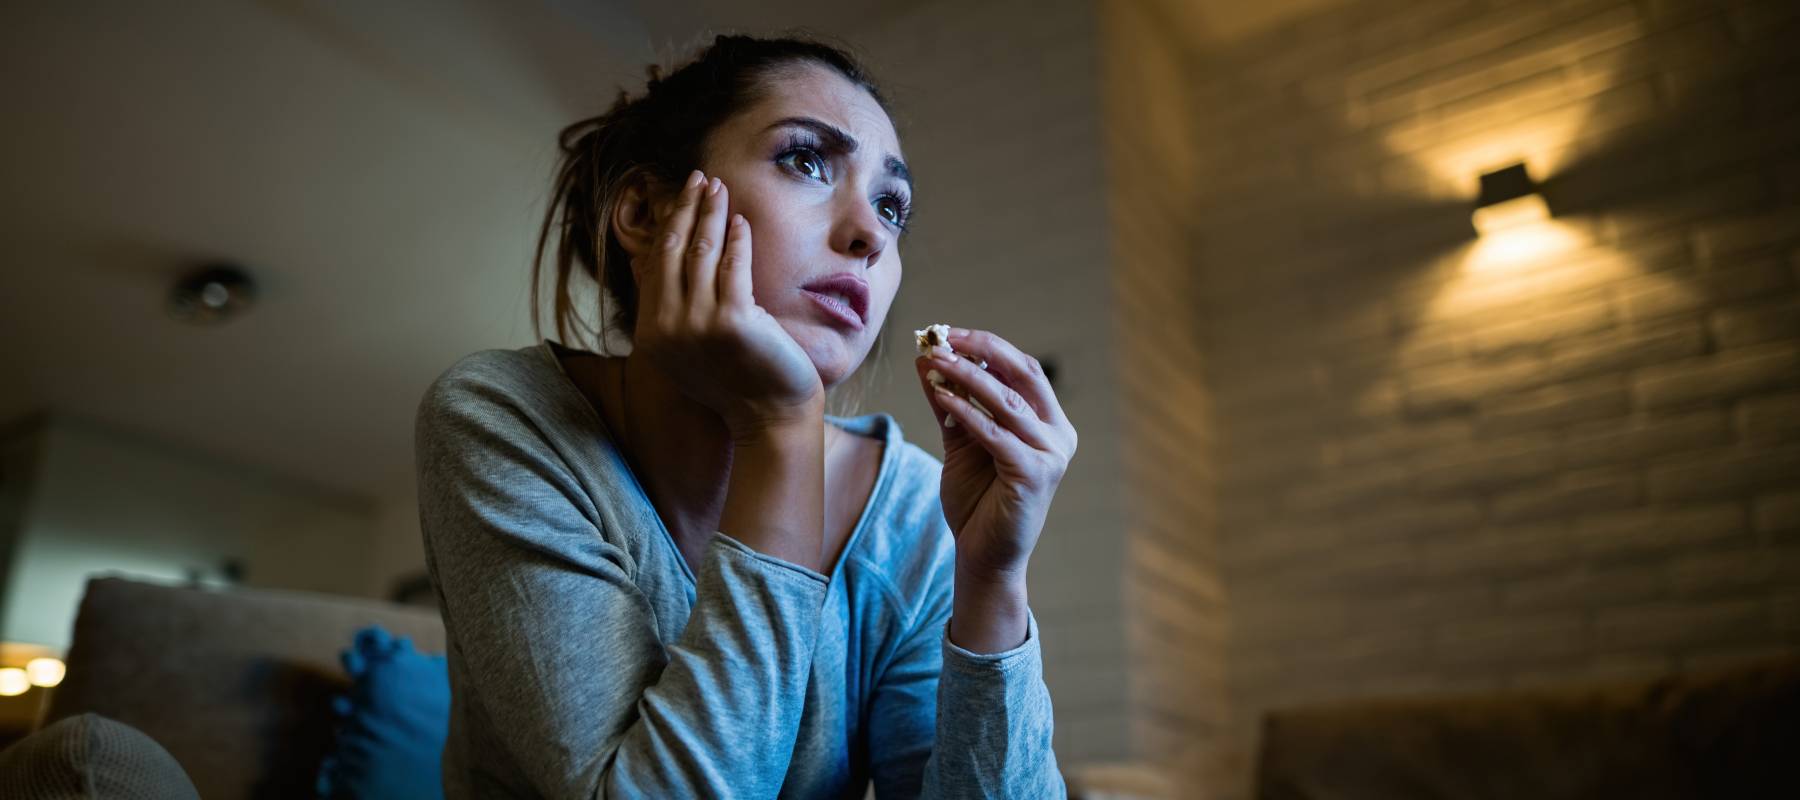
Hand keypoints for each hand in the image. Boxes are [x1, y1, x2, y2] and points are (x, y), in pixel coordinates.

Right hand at [631, 170, 823, 437]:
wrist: (769, 418)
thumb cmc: (736, 382)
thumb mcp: (687, 348)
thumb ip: (669, 308)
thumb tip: (650, 259)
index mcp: (651, 334)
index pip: (655, 262)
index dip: (668, 224)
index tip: (680, 196)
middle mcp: (667, 327)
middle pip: (674, 250)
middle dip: (686, 207)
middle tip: (698, 177)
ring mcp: (698, 324)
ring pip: (702, 252)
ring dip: (711, 213)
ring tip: (719, 188)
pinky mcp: (733, 321)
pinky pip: (733, 266)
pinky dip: (737, 239)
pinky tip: (741, 221)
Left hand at [915, 328, 1077, 580]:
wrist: (983, 553)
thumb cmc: (976, 498)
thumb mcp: (960, 441)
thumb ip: (949, 401)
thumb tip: (926, 359)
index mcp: (1047, 421)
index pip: (1022, 369)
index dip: (987, 347)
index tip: (949, 333)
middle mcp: (1057, 433)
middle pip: (1023, 374)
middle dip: (982, 350)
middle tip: (944, 337)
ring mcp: (1051, 454)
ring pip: (1007, 401)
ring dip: (967, 377)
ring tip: (935, 361)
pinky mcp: (1035, 474)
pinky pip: (996, 434)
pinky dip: (967, 413)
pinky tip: (941, 398)